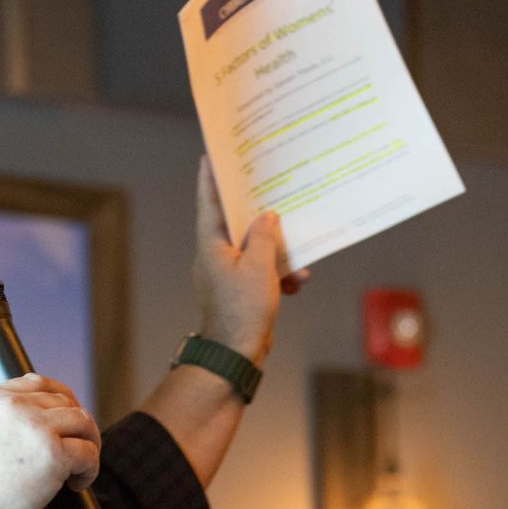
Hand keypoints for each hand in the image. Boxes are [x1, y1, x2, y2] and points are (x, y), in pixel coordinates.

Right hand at [0, 374, 99, 508]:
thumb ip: (2, 424)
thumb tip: (41, 432)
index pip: (37, 383)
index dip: (60, 400)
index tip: (65, 421)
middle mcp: (15, 406)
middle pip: (65, 402)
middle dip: (77, 425)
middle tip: (77, 450)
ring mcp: (36, 428)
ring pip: (83, 422)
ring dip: (89, 444)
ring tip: (79, 469)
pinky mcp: (53, 454)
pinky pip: (88, 453)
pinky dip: (90, 470)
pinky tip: (77, 484)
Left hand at [194, 155, 309, 365]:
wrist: (236, 355)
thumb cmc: (241, 310)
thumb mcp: (258, 267)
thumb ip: (264, 236)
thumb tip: (268, 217)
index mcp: (210, 243)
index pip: (209, 200)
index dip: (211, 176)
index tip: (212, 154)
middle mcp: (214, 255)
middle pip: (235, 222)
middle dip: (257, 210)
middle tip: (270, 186)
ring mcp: (226, 274)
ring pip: (253, 248)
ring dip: (277, 249)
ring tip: (297, 251)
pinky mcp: (240, 291)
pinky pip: (261, 272)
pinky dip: (279, 273)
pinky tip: (298, 279)